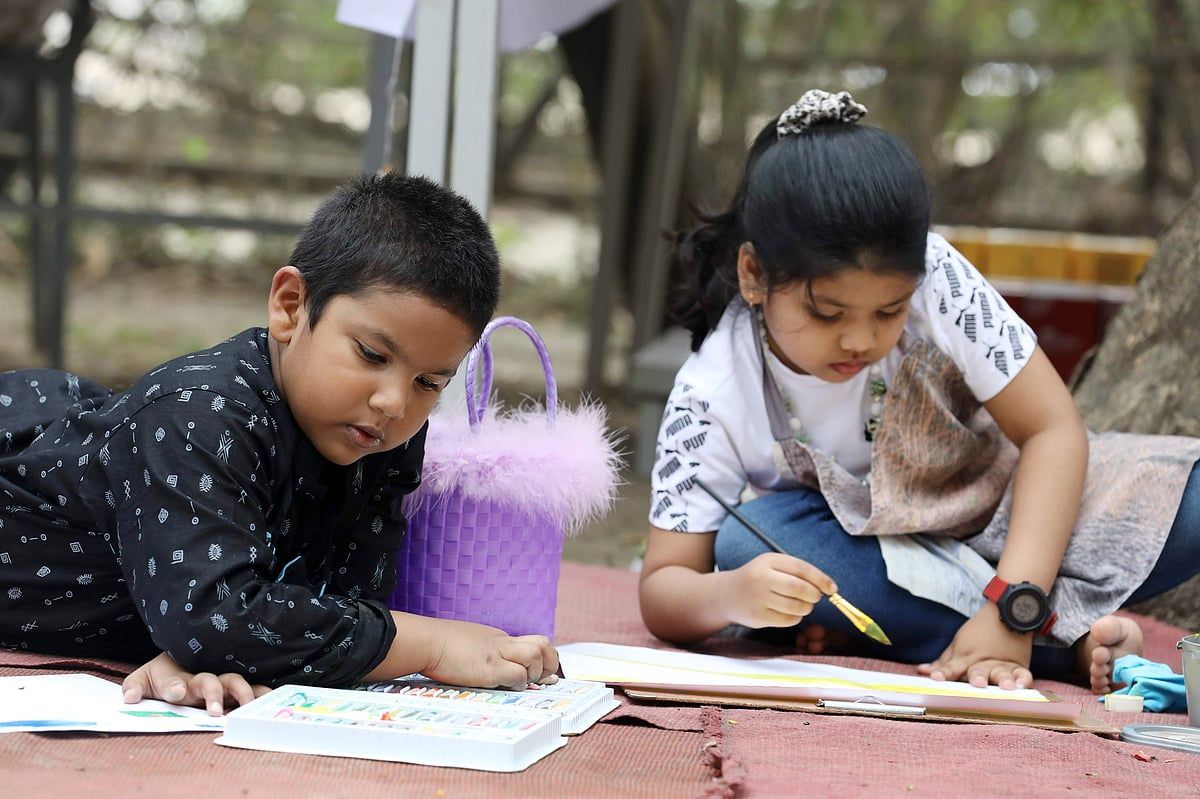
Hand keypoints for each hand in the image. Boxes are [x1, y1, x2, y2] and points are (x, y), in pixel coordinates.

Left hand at [121, 651, 269, 715]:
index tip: (177, 693)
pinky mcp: (233, 692)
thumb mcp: (142, 679)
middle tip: (215, 713)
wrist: (180, 660)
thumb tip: (128, 699)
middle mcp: (201, 678)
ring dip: (243, 695)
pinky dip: (262, 694)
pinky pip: (252, 689)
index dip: (175, 687)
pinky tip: (272, 701)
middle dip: (214, 695)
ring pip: (235, 683)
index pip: (175, 681)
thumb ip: (134, 687)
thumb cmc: (162, 674)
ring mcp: (220, 683)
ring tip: (249, 709)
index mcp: (177, 676)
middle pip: (210, 682)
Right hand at [419, 619, 559, 689]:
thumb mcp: (467, 643)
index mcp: (498, 638)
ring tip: (520, 683)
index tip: (544, 675)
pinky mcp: (489, 668)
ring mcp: (497, 654)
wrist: (425, 641)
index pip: (532, 643)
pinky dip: (517, 684)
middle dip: (549, 663)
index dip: (543, 659)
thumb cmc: (438, 644)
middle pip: (543, 643)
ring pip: (535, 655)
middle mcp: (502, 643)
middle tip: (541, 679)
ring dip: (533, 673)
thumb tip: (490, 667)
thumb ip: (482, 652)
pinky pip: (517, 675)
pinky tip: (504, 686)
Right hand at [724, 552, 836, 629]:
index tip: (832, 588)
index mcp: (768, 561)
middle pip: (799, 588)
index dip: (821, 579)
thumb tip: (828, 586)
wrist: (727, 594)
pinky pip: (787, 620)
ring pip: (795, 606)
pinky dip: (796, 617)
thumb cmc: (758, 578)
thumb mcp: (772, 566)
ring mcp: (758, 598)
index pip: (801, 568)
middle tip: (816, 597)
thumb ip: (796, 572)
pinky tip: (791, 612)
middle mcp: (761, 578)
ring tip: (804, 605)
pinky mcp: (758, 616)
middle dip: (814, 595)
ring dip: (807, 608)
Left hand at [916, 604, 1033, 688]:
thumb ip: (943, 662)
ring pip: (1002, 673)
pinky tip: (1022, 687)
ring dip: (1003, 679)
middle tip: (976, 682)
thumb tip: (921, 671)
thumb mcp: (959, 643)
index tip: (935, 677)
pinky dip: (1024, 680)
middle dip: (977, 676)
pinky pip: (1023, 674)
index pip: (953, 667)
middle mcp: (984, 662)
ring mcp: (1002, 664)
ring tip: (1006, 687)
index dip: (944, 672)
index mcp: (967, 656)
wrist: (1007, 610)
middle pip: (979, 670)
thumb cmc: (980, 630)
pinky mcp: (1019, 666)